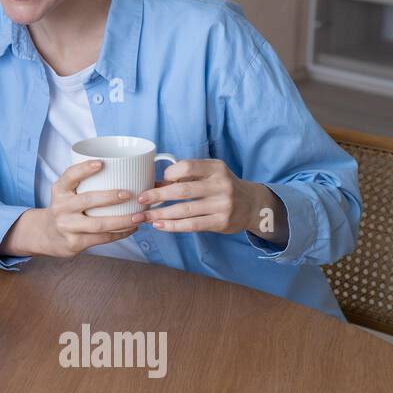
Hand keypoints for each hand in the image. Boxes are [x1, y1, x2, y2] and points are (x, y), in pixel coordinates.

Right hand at [16, 159, 139, 257]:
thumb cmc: (65, 209)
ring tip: (138, 217)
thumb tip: (122, 172)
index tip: (101, 163)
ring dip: (122, 220)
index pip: (70, 176)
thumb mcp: (65, 193)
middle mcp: (61, 207)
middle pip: (88, 200)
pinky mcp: (74, 243)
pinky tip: (131, 229)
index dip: (84, 169)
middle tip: (130, 194)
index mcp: (60, 190)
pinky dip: (119, 233)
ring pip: (99, 224)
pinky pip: (101, 238)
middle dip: (111, 197)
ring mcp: (67, 226)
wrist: (46, 235)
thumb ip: (83, 184)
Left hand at [137, 159, 285, 241]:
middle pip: (183, 191)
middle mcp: (221, 185)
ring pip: (184, 211)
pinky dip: (172, 226)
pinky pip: (192, 225)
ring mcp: (222, 205)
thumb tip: (155, 184)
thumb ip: (188, 176)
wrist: (252, 205)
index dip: (169, 173)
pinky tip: (159, 224)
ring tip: (143, 217)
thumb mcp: (211, 173)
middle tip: (140, 200)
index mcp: (216, 168)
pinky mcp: (221, 222)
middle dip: (157, 196)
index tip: (157, 180)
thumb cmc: (222, 186)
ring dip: (160, 214)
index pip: (188, 166)